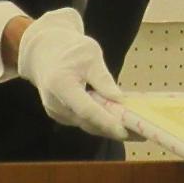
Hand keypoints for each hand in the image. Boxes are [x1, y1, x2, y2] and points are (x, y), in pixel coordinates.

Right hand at [13, 8, 130, 139]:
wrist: (42, 51)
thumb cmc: (68, 48)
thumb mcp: (91, 55)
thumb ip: (103, 79)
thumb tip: (119, 99)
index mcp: (61, 84)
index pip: (87, 110)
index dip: (107, 122)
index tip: (125, 131)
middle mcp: (55, 103)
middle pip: (88, 123)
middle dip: (115, 130)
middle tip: (141, 134)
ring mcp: (56, 112)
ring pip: (87, 125)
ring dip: (110, 129)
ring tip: (137, 131)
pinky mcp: (60, 115)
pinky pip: (83, 121)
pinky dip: (100, 123)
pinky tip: (119, 122)